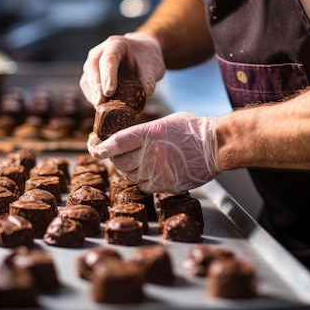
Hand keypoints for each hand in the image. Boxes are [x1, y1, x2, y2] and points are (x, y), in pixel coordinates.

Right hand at [80, 32, 164, 105]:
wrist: (142, 53)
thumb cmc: (146, 58)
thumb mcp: (153, 66)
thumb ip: (150, 78)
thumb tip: (147, 92)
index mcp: (116, 44)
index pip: (109, 60)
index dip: (108, 76)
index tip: (109, 92)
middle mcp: (100, 52)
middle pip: (92, 68)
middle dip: (96, 87)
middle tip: (101, 104)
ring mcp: (93, 63)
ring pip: (87, 78)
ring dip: (92, 94)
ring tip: (100, 108)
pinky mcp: (91, 75)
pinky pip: (87, 86)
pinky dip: (92, 97)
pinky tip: (100, 107)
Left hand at [87, 112, 221, 192]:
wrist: (216, 145)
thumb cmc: (193, 129)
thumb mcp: (165, 122)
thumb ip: (145, 132)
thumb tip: (129, 139)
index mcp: (148, 133)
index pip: (116, 142)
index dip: (100, 147)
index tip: (93, 147)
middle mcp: (150, 153)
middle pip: (119, 163)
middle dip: (116, 159)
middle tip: (119, 155)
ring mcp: (157, 171)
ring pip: (131, 176)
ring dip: (130, 171)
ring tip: (139, 162)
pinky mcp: (166, 185)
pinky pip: (145, 186)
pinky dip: (144, 180)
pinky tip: (151, 171)